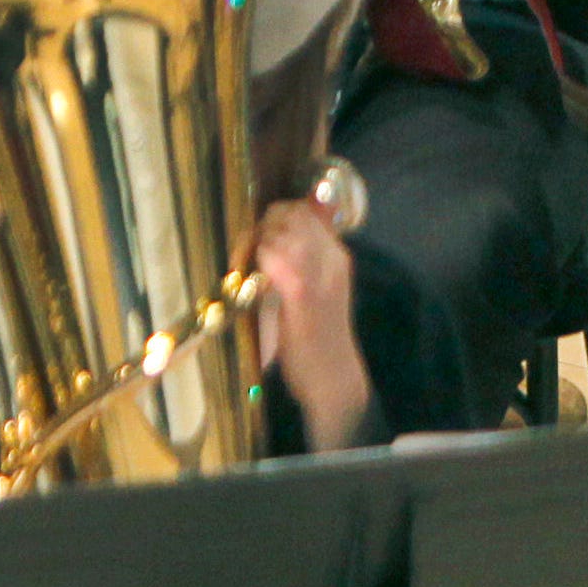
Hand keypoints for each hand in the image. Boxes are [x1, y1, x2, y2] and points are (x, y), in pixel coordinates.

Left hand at [248, 193, 375, 451]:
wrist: (333, 376)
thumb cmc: (318, 336)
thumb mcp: (317, 289)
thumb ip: (302, 261)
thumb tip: (271, 235)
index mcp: (337, 255)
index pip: (306, 210)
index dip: (278, 215)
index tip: (262, 233)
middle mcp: (332, 258)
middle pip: (293, 214)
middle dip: (265, 224)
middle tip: (251, 248)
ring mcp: (319, 274)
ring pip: (284, 231)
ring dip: (260, 241)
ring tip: (250, 263)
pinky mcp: (302, 293)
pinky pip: (278, 258)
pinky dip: (261, 260)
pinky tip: (254, 278)